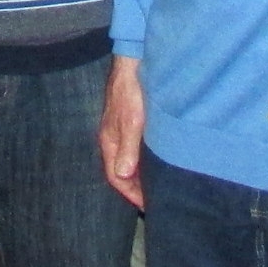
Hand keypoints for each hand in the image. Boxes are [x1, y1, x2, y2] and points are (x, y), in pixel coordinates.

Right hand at [99, 55, 145, 208]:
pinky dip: (144, 159)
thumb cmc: (132, 89)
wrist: (134, 61)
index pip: (115, 176)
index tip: (146, 206)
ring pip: (129, 159)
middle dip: (135, 187)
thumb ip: (129, 147)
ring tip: (157, 185)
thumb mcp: (132, 120)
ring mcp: (121, 129)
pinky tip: (156, 160)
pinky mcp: (131, 120)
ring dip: (140, 173)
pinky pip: (135, 147)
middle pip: (121, 170)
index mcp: (110, 140)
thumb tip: (123, 174)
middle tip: (153, 200)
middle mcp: (113, 137)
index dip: (130, 193)